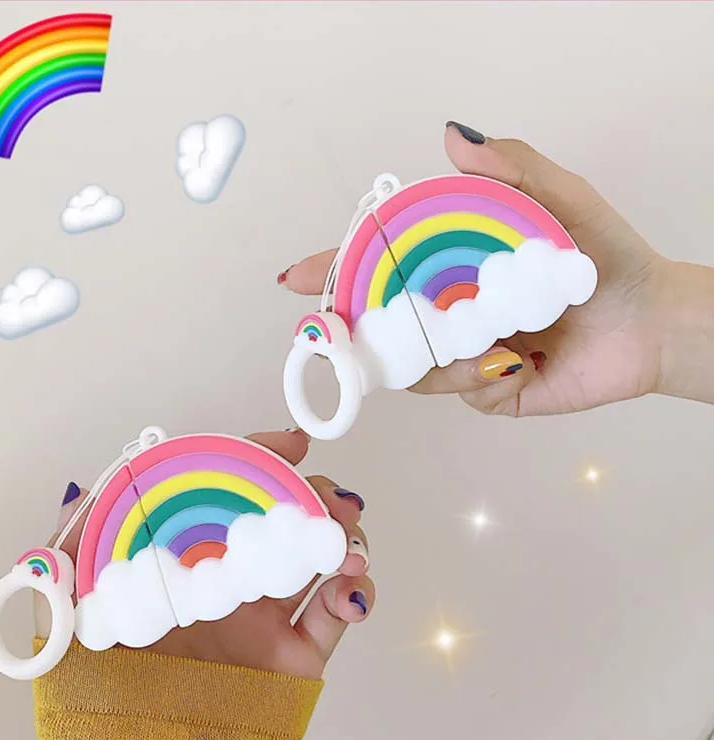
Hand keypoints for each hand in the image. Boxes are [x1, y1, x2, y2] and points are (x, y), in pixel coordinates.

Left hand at [35, 429, 372, 679]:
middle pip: (287, 517)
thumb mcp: (69, 607)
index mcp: (189, 560)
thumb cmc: (101, 689)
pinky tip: (347, 591)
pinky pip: (338, 615)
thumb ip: (71, 548)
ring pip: (322, 557)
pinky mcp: (294, 655)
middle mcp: (231, 580)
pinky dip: (357, 593)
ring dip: (345, 536)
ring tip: (343, 542)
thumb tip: (84, 494)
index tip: (290, 446)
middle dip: (315, 494)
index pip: (231, 493)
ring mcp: (266, 615)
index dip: (263, 459)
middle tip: (323, 497)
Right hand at [280, 123, 712, 415]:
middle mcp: (449, 312)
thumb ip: (510, 169)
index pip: (381, 268)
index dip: (335, 272)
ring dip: (443, 360)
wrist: (650, 324)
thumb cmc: (606, 257)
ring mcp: (465, 354)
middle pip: (382, 326)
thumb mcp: (562, 200)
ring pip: (415, 369)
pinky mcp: (489, 392)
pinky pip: (463, 394)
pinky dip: (488, 380)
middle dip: (368, 333)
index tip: (297, 278)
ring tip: (499, 344)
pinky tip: (524, 363)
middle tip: (385, 328)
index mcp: (453, 266)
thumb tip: (452, 138)